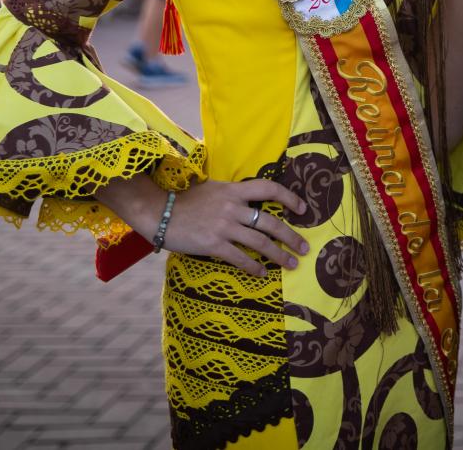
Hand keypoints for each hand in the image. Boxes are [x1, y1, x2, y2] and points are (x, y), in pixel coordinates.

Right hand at [163, 179, 310, 276]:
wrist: (158, 211)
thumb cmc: (183, 200)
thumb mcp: (212, 190)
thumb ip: (231, 196)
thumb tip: (248, 206)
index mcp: (233, 190)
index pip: (269, 188)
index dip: (289, 197)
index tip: (303, 209)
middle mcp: (232, 207)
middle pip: (270, 222)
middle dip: (291, 236)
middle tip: (304, 247)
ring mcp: (224, 226)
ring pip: (260, 242)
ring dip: (279, 255)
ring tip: (291, 264)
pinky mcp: (213, 244)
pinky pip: (240, 258)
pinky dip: (253, 267)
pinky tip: (262, 274)